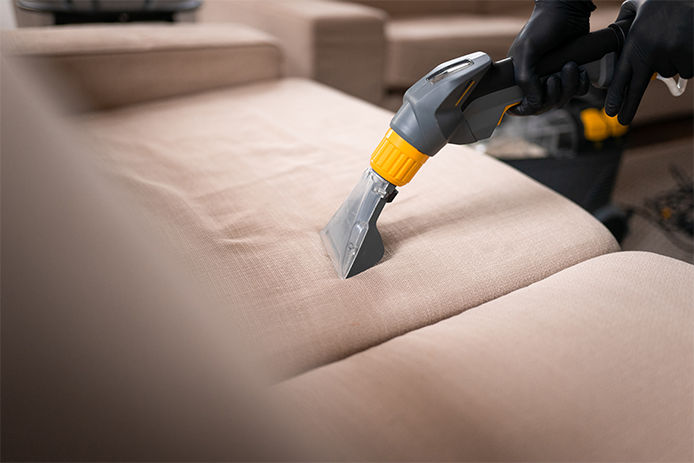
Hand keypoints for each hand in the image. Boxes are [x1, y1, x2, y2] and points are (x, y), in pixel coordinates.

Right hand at [508, 0, 594, 114]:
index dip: (527, 109)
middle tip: (557, 77)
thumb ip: (526, 79)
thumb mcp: (528, 51)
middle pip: (545, 105)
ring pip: (562, 99)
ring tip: (571, 66)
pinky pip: (577, 91)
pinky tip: (580, 70)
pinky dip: (581, 84)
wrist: (568, 9)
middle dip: (554, 94)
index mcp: (520, 76)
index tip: (534, 106)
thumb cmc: (543, 25)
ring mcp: (554, 77)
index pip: (521, 104)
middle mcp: (536, 80)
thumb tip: (533, 103)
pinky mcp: (571, 73)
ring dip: (569, 86)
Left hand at [605, 0, 693, 124]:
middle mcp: (650, 53)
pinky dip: (689, 60)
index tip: (610, 112)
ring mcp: (671, 56)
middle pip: (638, 88)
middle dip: (629, 107)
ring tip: (676, 38)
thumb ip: (626, 19)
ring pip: (672, 73)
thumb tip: (616, 27)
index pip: (621, 77)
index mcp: (635, 44)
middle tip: (622, 120)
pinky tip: (687, 41)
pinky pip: (689, 69)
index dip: (616, 96)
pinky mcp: (690, 56)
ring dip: (675, 61)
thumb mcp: (638, 4)